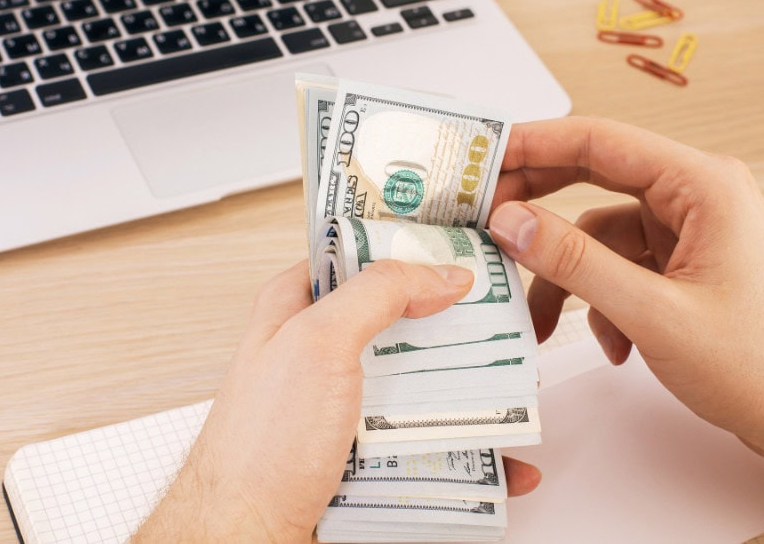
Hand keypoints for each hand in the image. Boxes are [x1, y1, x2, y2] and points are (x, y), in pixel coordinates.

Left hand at [136, 260, 540, 542]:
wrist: (247, 539)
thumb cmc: (259, 448)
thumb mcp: (317, 343)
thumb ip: (377, 293)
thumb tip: (439, 272)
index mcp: (295, 310)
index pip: (358, 256)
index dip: (408, 248)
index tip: (462, 249)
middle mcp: (319, 356)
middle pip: (403, 325)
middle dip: (455, 328)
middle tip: (505, 325)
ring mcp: (343, 409)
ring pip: (421, 390)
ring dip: (471, 397)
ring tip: (516, 396)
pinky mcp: (363, 458)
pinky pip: (426, 449)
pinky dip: (469, 458)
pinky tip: (502, 462)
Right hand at [486, 116, 763, 454]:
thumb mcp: (653, 313)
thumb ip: (576, 262)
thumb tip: (515, 221)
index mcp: (704, 184)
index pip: (600, 141)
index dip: (534, 144)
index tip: (485, 157)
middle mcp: (700, 196)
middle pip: (596, 179)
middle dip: (541, 208)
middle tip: (487, 220)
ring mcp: (693, 231)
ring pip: (602, 234)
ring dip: (571, 277)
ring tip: (542, 319)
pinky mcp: (686, 265)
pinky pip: (622, 266)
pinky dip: (603, 301)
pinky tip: (613, 342)